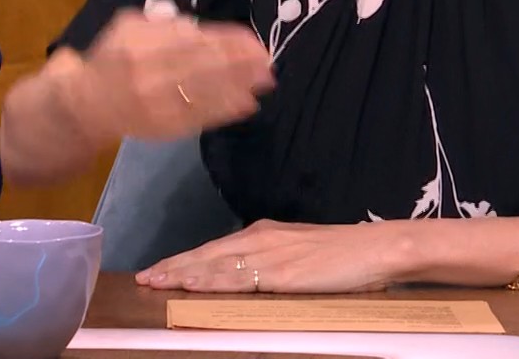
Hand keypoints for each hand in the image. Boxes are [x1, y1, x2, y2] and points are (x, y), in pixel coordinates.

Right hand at [76, 7, 274, 140]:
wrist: (87, 103)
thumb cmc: (112, 58)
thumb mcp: (129, 25)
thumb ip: (161, 23)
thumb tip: (198, 28)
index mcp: (141, 43)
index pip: (193, 39)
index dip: (226, 40)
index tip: (252, 39)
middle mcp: (150, 72)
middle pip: (204, 64)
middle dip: (240, 62)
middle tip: (268, 59)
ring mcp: (159, 102)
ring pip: (205, 91)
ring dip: (240, 86)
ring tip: (265, 79)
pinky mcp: (166, 126)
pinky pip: (200, 117)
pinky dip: (225, 110)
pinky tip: (247, 104)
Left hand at [136, 220, 398, 294]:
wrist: (375, 248)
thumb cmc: (344, 256)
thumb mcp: (300, 255)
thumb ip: (274, 262)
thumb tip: (252, 275)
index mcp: (263, 234)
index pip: (214, 249)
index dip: (185, 260)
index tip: (159, 269)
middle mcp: (259, 239)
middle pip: (206, 255)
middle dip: (173, 266)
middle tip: (143, 278)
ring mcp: (267, 255)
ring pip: (214, 265)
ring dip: (182, 274)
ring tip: (154, 282)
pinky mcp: (279, 272)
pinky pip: (237, 278)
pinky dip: (210, 281)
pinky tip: (191, 285)